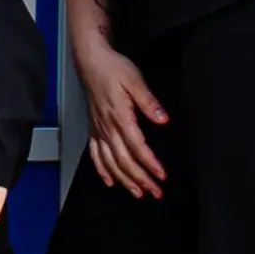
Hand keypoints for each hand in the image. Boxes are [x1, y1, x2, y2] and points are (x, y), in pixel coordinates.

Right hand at [75, 34, 169, 199]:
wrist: (91, 61)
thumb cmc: (113, 68)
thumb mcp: (135, 80)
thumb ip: (149, 102)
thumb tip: (162, 119)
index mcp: (120, 116)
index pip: (137, 147)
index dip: (149, 164)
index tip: (161, 175)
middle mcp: (107, 127)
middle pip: (123, 161)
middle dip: (140, 179)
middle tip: (154, 191)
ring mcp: (98, 129)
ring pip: (110, 162)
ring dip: (123, 180)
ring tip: (137, 192)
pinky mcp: (93, 128)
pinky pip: (95, 154)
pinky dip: (101, 170)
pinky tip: (109, 180)